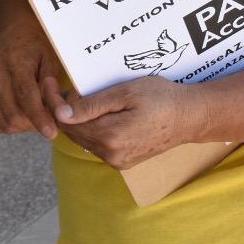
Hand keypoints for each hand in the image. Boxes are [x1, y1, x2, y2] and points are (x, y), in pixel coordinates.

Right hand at [0, 22, 66, 139]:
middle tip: (50, 119)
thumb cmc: (37, 48)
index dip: (38, 116)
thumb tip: (57, 111)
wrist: (14, 37)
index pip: (25, 94)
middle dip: (35, 124)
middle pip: (14, 113)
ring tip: (36, 113)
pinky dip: (13, 123)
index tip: (51, 133)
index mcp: (15, 61)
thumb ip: (52, 86)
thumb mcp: (52, 59)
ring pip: (6, 121)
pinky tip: (23, 111)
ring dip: (25, 125)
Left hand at [47, 75, 201, 168]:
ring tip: (83, 97)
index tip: (52, 82)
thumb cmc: (161, 98)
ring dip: (78, 119)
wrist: (190, 117)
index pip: (66, 122)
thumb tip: (60, 113)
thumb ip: (92, 105)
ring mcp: (118, 161)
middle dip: (64, 110)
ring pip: (83, 139)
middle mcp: (112, 155)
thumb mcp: (124, 93)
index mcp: (110, 137)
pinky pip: (97, 144)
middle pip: (72, 132)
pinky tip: (97, 112)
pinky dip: (91, 128)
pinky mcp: (123, 161)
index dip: (54, 101)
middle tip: (66, 87)